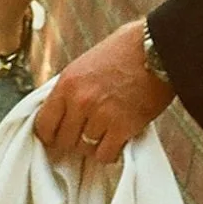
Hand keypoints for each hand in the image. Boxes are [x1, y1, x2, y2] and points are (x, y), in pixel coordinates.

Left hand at [34, 20, 172, 163]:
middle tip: (83, 135)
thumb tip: (62, 110)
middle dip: (72, 140)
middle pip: (63, 140)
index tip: (56, 135)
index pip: (43, 124)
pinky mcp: (124, 127)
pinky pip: (106, 154)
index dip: (49, 134)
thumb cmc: (126, 50)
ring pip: (85, 148)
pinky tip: (116, 140)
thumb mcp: (86, 63)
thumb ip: (72, 88)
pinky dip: (110, 152)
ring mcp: (102, 115)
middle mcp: (80, 101)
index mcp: (67, 83)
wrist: (159, 48)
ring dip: (93, 144)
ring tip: (103, 133)